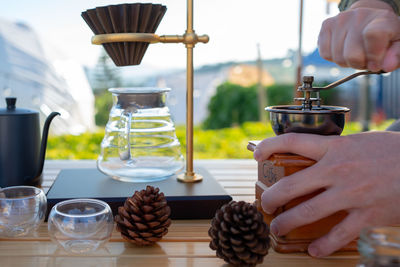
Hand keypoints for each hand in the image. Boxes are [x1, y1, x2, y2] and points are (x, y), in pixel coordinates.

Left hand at [253, 131, 399, 256]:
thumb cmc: (392, 151)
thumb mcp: (359, 141)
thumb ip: (334, 149)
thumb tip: (312, 155)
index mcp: (335, 147)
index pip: (293, 141)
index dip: (270, 146)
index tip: (257, 155)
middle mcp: (338, 169)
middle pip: (291, 185)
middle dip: (271, 197)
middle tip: (264, 204)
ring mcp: (351, 194)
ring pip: (308, 212)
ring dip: (287, 222)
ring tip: (277, 228)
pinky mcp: (367, 215)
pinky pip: (339, 234)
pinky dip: (323, 245)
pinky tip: (314, 250)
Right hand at [318, 0, 399, 71]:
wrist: (367, 20)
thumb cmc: (384, 36)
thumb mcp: (397, 45)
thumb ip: (396, 55)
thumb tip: (385, 66)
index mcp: (383, 19)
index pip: (374, 35)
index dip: (373, 56)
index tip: (376, 64)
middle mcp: (360, 15)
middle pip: (352, 55)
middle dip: (359, 64)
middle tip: (365, 58)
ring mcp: (341, 19)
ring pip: (338, 58)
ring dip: (346, 62)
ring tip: (355, 53)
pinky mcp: (326, 25)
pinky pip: (325, 54)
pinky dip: (333, 58)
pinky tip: (342, 50)